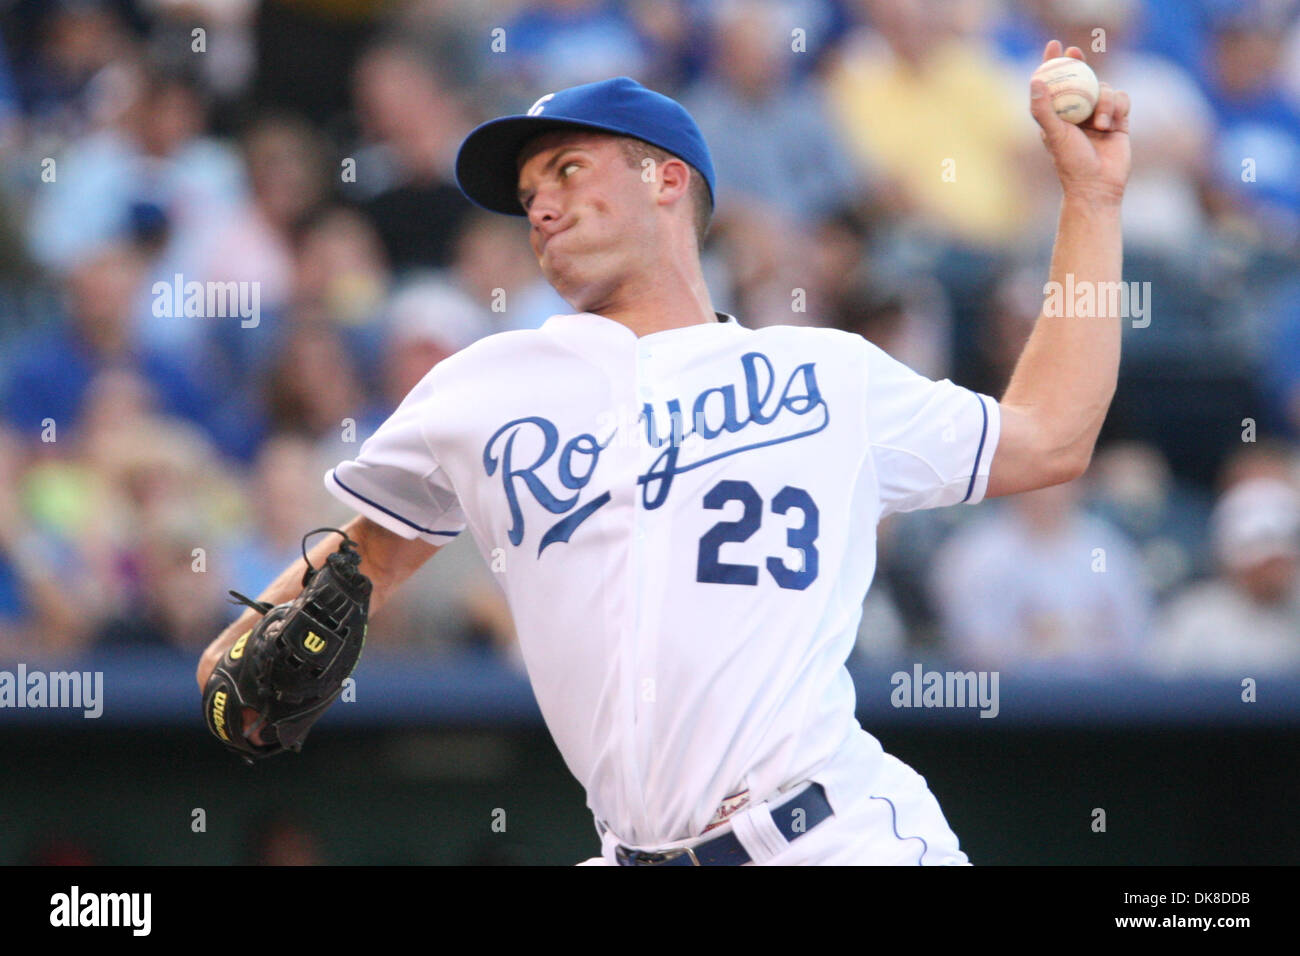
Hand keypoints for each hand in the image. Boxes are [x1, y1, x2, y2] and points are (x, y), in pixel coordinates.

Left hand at [1030, 40, 1130, 205]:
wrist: (1098, 186)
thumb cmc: (1071, 163)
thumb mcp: (1055, 134)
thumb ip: (1043, 108)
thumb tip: (1035, 80)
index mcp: (1059, 116)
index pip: (1055, 84)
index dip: (1053, 64)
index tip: (1053, 47)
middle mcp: (1078, 113)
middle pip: (1081, 79)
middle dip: (1079, 63)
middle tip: (1075, 52)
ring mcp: (1099, 116)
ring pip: (1105, 88)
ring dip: (1104, 102)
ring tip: (1100, 125)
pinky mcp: (1119, 120)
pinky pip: (1122, 99)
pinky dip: (1117, 108)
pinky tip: (1112, 125)